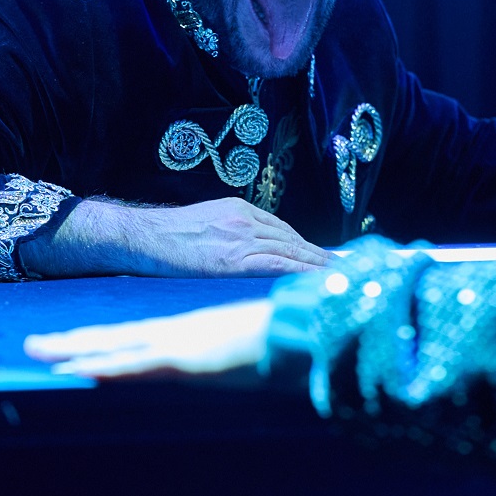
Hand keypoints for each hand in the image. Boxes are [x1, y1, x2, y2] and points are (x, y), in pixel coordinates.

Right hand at [25, 196, 329, 278]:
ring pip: (294, 252)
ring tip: (348, 280)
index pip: (287, 235)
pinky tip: (322, 282)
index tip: (337, 262)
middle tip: (358, 271)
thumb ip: (233, 241)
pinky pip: (279, 264)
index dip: (313, 251)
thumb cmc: (166, 241)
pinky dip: (304, 273)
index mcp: (241, 213)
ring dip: (323, 268)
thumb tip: (259, 261)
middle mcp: (248, 220)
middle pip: (297, 242)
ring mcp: (242, 237)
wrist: (137, 237)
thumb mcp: (206, 230)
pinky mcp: (234, 256)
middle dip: (326, 259)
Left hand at [25, 298, 274, 377]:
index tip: (71, 346)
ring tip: (38, 352)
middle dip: (72, 343)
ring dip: (75, 352)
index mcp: (189, 334)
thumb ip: (229, 358)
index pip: (133, 338)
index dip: (99, 342)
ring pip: (114, 348)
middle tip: (32, 346)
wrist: (302, 329)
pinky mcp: (185, 356)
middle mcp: (176, 334)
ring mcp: (178, 343)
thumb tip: (227, 365)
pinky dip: (105, 367)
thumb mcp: (246, 352)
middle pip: (113, 338)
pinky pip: (136, 365)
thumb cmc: (283, 341)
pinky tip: (78, 371)